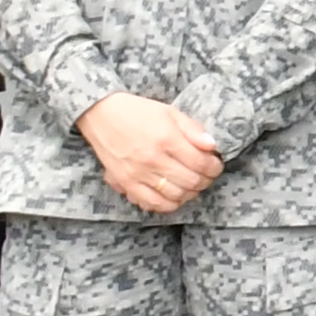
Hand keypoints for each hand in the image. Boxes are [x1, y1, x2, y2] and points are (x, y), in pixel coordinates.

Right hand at [79, 93, 226, 212]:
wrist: (101, 114)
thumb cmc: (137, 111)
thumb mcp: (169, 112)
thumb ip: (193, 129)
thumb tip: (212, 146)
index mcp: (167, 139)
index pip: (201, 164)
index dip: (214, 167)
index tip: (215, 164)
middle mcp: (153, 159)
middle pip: (191, 182)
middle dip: (206, 181)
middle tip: (207, 175)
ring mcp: (138, 174)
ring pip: (175, 196)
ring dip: (190, 193)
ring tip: (192, 184)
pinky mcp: (126, 184)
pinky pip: (152, 204)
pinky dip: (168, 204)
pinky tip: (173, 195)